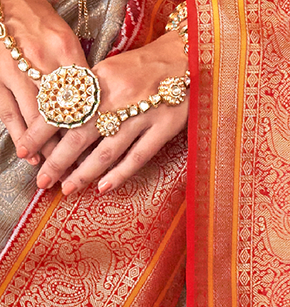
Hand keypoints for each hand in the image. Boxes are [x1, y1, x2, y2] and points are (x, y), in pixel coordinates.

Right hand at [0, 0, 85, 165]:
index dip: (93, 132)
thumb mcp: (67, 40)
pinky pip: (10, 113)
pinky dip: (21, 136)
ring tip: (56, 172)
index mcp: (67, 51)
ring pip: (37, 120)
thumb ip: (80, 72)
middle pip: (63, 116)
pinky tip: (30, 155)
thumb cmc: (40, 20)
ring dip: (47, 150)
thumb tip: (96, 107)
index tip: (100, 156)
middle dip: (71, 150)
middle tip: (78, 174)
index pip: (85, 99)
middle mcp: (43, 62)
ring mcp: (18, 70)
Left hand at [36, 28, 187, 193]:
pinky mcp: (163, 127)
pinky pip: (137, 157)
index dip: (42, 131)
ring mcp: (141, 114)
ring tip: (69, 188)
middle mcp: (116, 97)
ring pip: (106, 150)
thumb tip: (65, 119)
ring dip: (84, 173)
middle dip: (58, 160)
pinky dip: (119, 174)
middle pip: (79, 134)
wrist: (185, 58)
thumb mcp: (109, 70)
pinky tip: (103, 187)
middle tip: (43, 179)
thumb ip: (90, 93)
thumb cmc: (144, 68)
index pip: (63, 109)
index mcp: (99, 79)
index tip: (26, 148)